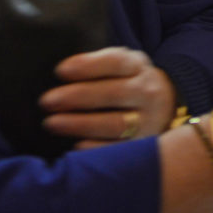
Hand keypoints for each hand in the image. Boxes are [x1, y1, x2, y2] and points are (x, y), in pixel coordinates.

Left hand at [38, 47, 176, 148]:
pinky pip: (118, 150)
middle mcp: (147, 93)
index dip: (88, 66)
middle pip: (113, 93)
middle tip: (46, 101)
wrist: (165, 106)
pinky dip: (95, 148)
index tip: (60, 71)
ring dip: (80, 124)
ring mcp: (148, 121)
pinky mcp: (144, 146)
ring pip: (115, 124)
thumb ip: (96, 64)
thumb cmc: (128, 82)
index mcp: (138, 67)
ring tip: (52, 123)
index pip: (115, 62)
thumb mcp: (121, 64)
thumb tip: (62, 71)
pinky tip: (74, 146)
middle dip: (77, 97)